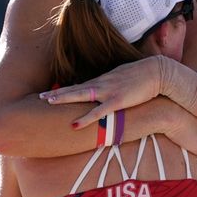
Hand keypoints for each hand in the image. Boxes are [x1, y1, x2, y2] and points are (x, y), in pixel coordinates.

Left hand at [39, 57, 163, 127]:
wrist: (157, 72)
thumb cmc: (143, 75)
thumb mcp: (124, 78)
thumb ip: (113, 84)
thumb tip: (107, 90)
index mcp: (103, 80)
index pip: (80, 86)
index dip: (65, 90)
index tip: (51, 93)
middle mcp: (102, 84)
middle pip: (74, 89)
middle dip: (57, 93)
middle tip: (40, 97)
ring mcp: (108, 91)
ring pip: (80, 95)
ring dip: (63, 99)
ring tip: (47, 102)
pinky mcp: (117, 101)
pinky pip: (98, 112)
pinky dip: (84, 118)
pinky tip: (74, 125)